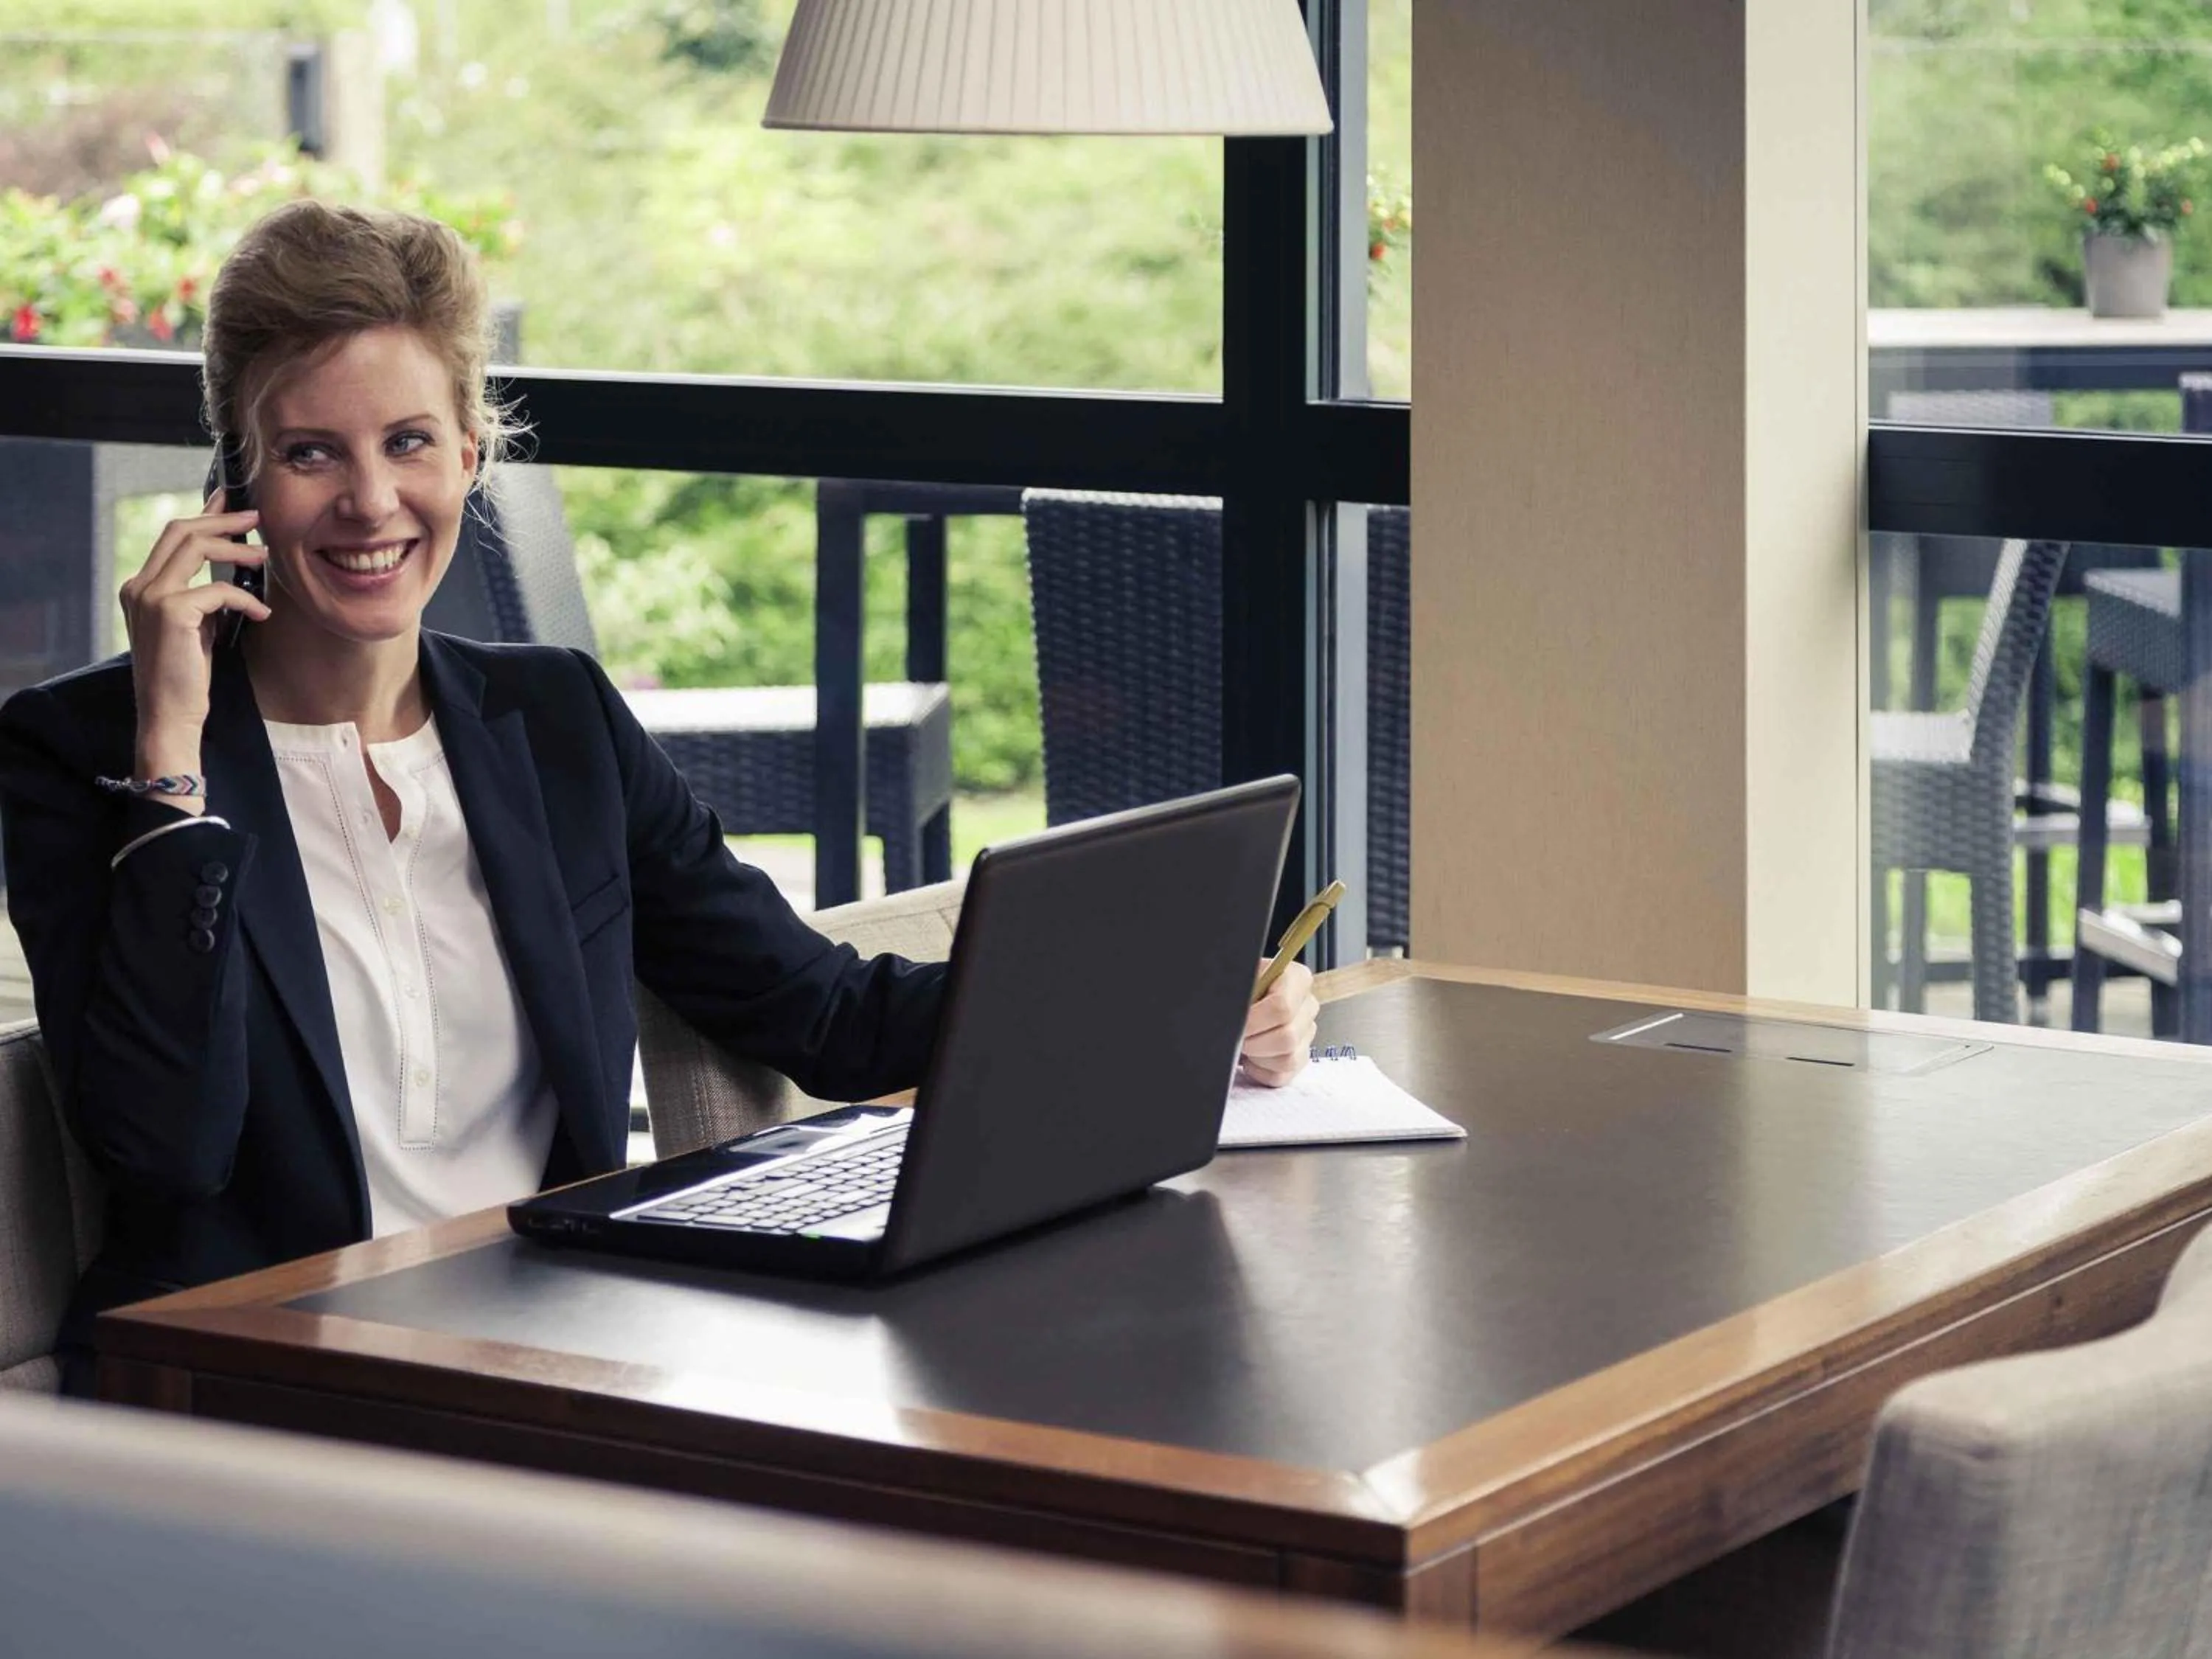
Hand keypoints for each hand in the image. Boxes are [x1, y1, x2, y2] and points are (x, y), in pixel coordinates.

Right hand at [121, 488, 269, 777]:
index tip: (231, 500)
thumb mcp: (194, 627)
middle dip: (222, 518)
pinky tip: (261, 612)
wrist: (170, 716)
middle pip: (182, 530)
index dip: (204, 513)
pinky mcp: (171, 613)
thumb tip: (230, 570)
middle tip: (256, 517)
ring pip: (196, 547)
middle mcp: (138, 586)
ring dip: (236, 547)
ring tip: (265, 555)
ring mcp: (150, 597)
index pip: (172, 536)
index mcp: (141, 587)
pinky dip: (245, 597)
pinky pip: (218, 589)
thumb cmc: (185, 676)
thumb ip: (202, 597)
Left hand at [1238, 960, 1317, 1086]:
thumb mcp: (1237, 980)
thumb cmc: (1238, 988)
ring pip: (1287, 1059)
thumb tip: (1235, 1019)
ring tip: (1243, 1045)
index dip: (1254, 1020)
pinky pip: (1282, 1075)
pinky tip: (1249, 1057)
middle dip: (1253, 1042)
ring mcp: (1306, 1033)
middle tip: (1236, 1037)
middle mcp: (1307, 1006)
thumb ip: (1237, 992)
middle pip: (1287, 1037)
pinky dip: (1260, 1071)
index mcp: (1297, 978)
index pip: (1282, 1006)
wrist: (1238, 998)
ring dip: (1257, 1057)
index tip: (1236, 1024)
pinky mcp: (1300, 1057)